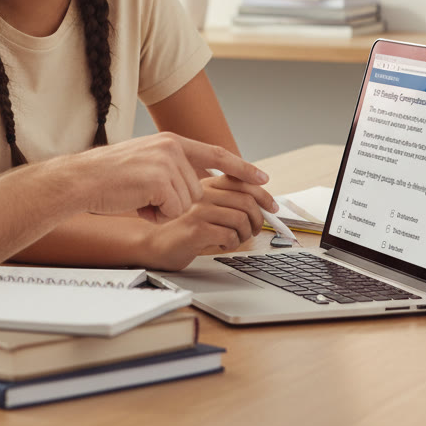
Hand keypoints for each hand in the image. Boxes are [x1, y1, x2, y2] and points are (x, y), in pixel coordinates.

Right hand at [75, 132, 272, 223]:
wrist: (82, 179)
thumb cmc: (108, 177)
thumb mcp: (146, 161)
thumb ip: (172, 166)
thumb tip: (197, 184)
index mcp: (171, 141)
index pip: (216, 154)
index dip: (241, 167)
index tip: (263, 178)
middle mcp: (172, 148)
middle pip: (197, 190)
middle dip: (174, 202)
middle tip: (145, 196)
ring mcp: (167, 163)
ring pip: (186, 203)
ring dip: (164, 210)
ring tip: (138, 198)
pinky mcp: (160, 180)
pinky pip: (173, 211)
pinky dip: (156, 215)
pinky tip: (136, 203)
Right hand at [138, 173, 276, 269]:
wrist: (152, 243)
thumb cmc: (180, 227)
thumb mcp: (203, 207)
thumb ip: (224, 200)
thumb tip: (259, 204)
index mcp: (205, 183)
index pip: (242, 180)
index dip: (263, 194)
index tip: (273, 207)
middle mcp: (202, 191)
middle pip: (247, 199)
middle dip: (258, 218)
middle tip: (254, 230)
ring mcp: (198, 209)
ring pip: (241, 217)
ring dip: (245, 234)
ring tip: (235, 239)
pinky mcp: (195, 228)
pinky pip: (229, 235)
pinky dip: (232, 244)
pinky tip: (220, 245)